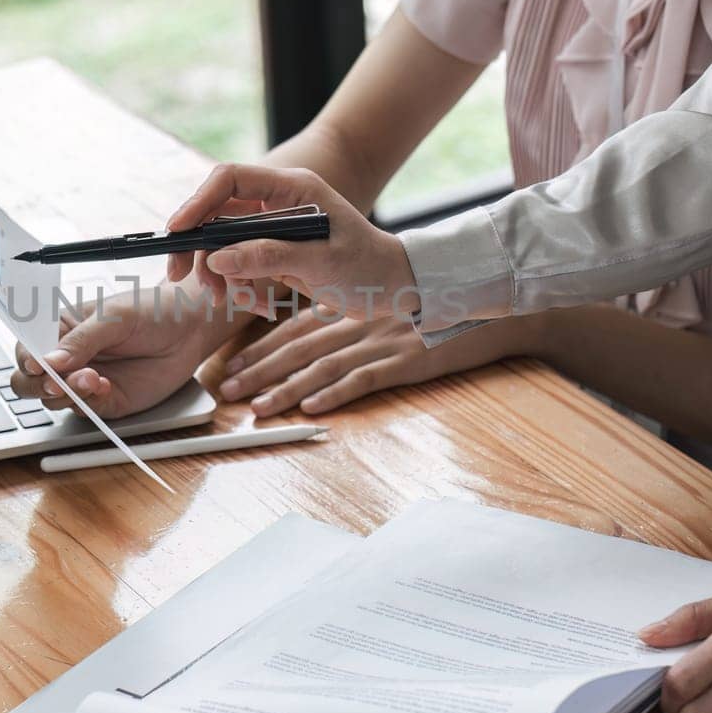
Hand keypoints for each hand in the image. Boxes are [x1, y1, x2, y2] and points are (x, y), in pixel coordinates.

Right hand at [9, 291, 220, 418]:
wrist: (191, 328)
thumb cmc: (151, 310)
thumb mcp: (114, 316)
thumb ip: (81, 339)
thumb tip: (48, 360)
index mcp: (60, 329)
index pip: (25, 348)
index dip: (25, 359)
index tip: (37, 364)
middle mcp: (67, 358)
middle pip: (27, 381)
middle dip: (37, 385)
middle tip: (57, 381)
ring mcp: (83, 381)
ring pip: (52, 400)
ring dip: (66, 393)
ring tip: (92, 378)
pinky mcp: (105, 401)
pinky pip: (84, 410)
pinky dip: (89, 402)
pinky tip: (105, 386)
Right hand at [165, 165, 417, 319]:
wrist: (391, 288)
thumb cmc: (367, 267)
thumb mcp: (320, 261)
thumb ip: (268, 256)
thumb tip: (217, 258)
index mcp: (291, 187)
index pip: (229, 180)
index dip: (198, 202)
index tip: (176, 232)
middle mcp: (277, 201)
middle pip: (216, 213)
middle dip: (196, 246)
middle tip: (179, 276)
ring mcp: (272, 226)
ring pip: (222, 243)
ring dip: (218, 273)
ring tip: (230, 301)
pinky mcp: (272, 251)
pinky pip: (238, 264)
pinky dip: (239, 287)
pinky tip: (257, 306)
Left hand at [219, 311, 542, 416]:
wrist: (484, 304)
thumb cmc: (433, 308)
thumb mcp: (383, 305)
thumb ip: (347, 315)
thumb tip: (311, 333)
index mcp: (350, 307)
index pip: (294, 327)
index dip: (260, 347)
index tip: (231, 364)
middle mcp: (358, 321)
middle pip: (298, 348)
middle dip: (258, 370)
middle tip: (226, 390)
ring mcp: (381, 341)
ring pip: (323, 366)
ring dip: (287, 388)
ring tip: (258, 407)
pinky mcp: (406, 361)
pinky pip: (365, 379)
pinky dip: (336, 393)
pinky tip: (312, 409)